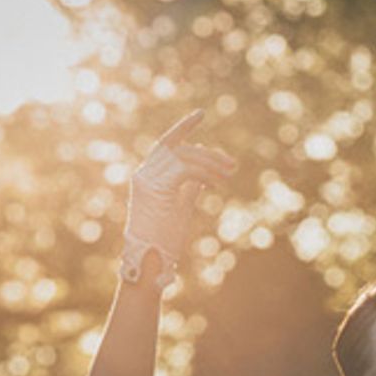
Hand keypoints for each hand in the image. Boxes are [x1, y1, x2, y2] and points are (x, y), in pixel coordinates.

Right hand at [121, 109, 236, 288]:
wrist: (150, 261)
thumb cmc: (164, 240)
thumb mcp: (180, 208)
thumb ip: (189, 188)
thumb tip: (204, 176)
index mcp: (147, 176)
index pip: (166, 144)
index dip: (183, 128)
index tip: (201, 114)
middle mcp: (144, 174)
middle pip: (179, 148)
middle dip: (208, 153)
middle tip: (232, 164)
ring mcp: (147, 180)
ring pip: (184, 156)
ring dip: (210, 164)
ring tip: (228, 175)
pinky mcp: (155, 189)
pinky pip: (185, 170)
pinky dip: (204, 174)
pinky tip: (216, 184)